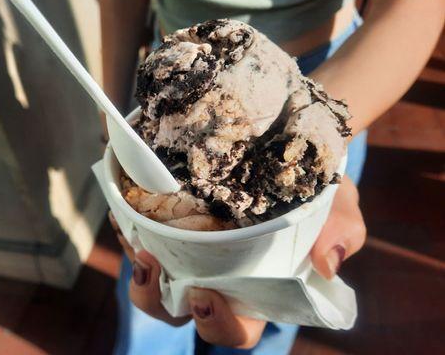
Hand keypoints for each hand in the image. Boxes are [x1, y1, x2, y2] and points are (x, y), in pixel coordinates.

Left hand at [108, 175, 365, 348]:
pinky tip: (127, 208)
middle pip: (177, 309)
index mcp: (257, 289)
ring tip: (136, 241)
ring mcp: (189, 249)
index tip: (205, 296)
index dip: (218, 323)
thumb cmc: (318, 187)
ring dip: (138, 270)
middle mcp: (218, 274)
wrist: (291, 142)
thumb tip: (325, 263)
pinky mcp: (169, 220)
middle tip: (153, 264)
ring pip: (151, 280)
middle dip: (158, 299)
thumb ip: (342, 230)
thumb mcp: (338, 204)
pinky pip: (140, 233)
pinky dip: (130, 227)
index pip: (236, 327)